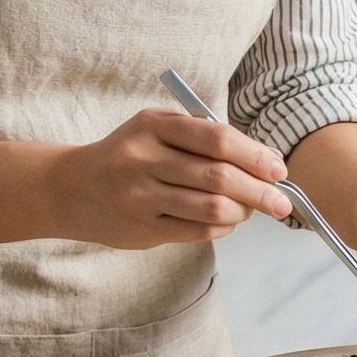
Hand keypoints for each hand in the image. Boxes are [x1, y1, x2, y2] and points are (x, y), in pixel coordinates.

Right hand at [49, 108, 293, 250]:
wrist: (73, 188)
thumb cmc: (129, 155)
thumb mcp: (156, 128)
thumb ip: (201, 136)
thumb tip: (261, 159)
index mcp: (154, 125)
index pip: (216, 139)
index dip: (255, 155)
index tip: (278, 168)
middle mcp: (144, 159)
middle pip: (219, 177)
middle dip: (259, 190)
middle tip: (282, 200)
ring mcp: (141, 196)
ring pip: (211, 208)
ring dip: (243, 211)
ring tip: (252, 209)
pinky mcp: (142, 228)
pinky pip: (197, 231)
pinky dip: (222, 227)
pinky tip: (228, 220)